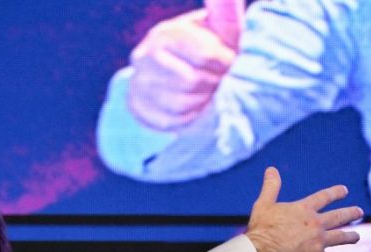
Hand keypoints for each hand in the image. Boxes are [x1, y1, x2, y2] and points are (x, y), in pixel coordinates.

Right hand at [126, 0, 243, 130]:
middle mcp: (144, 56)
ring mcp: (138, 83)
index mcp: (166, 33)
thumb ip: (223, 8)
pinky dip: (189, 118)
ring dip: (203, 103)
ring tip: (210, 94)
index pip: (204, 54)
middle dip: (214, 84)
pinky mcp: (138, 107)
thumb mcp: (218, 27)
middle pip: (191, 81)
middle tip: (222, 82)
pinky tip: (196, 108)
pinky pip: (170, 122)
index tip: (232, 64)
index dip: (225, 63)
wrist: (178, 71)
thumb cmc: (208, 47)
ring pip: (180, 103)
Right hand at [245, 167, 361, 251]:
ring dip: (350, 237)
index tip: (344, 190)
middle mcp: (315, 224)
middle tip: (359, 212)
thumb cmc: (262, 228)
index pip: (324, 197)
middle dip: (350, 213)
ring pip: (340, 237)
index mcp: (304, 210)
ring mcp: (318, 241)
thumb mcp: (264, 204)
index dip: (335, 193)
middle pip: (338, 216)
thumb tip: (271, 169)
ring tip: (357, 236)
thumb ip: (271, 187)